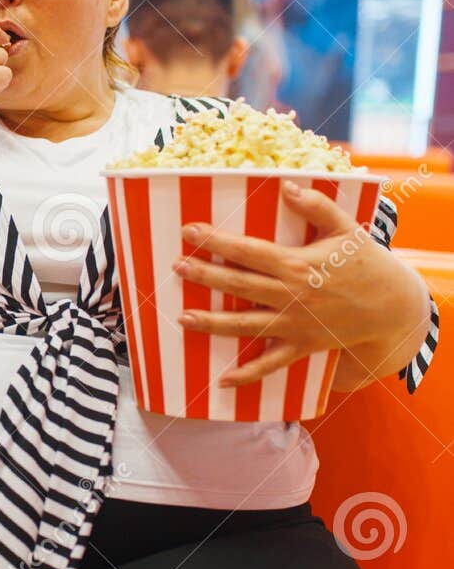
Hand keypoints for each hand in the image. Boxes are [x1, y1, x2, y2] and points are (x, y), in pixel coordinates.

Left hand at [172, 179, 427, 387]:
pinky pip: (269, 364)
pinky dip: (247, 375)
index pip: (248, 251)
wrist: (391, 307)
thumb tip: (286, 186)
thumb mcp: (346, 228)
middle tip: (176, 266)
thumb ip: (316, 205)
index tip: (189, 231)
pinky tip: (221, 382)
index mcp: (296, 265)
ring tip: (183, 318)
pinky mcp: (300, 346)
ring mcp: (292, 324)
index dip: (217, 240)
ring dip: (212, 323)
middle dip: (205, 275)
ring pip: (244, 325)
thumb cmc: (366, 263)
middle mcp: (289, 296)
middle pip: (239, 285)